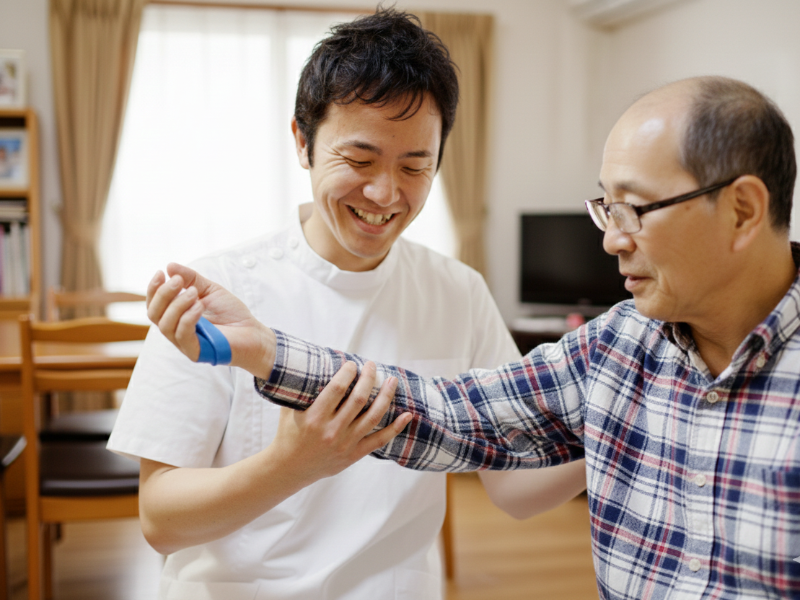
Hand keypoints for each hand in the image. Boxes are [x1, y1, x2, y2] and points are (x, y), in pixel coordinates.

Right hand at [147, 263, 275, 377]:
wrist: (252, 331)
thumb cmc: (231, 313)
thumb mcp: (210, 290)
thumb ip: (191, 279)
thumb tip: (170, 266)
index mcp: (176, 316)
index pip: (154, 305)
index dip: (153, 289)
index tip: (161, 272)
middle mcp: (176, 330)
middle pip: (154, 315)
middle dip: (163, 294)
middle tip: (179, 281)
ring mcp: (184, 343)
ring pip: (165, 325)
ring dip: (177, 304)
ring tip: (194, 293)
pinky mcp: (195, 352)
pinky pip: (182, 336)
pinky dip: (188, 318)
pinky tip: (200, 306)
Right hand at [270, 361, 411, 481]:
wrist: (289, 469)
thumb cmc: (288, 434)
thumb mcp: (290, 410)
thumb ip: (301, 391)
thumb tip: (314, 364)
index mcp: (314, 418)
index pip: (337, 389)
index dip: (348, 372)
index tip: (353, 363)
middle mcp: (331, 431)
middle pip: (358, 399)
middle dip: (369, 378)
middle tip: (372, 365)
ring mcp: (345, 444)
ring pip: (373, 417)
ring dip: (385, 397)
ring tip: (392, 381)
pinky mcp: (353, 455)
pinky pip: (379, 440)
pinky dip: (395, 428)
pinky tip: (406, 415)